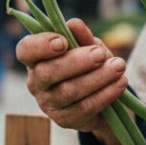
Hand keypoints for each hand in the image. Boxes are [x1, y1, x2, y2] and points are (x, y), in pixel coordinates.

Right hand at [15, 19, 127, 144]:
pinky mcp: (65, 120)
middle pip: (47, 73)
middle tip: (100, 54)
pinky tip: (120, 83)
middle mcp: (36, 83)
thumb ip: (81, 36)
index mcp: (36, 59)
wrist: (102, 96)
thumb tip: (74, 24)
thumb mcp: (88, 46)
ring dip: (97, 78)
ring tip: (119, 67)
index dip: (40, 45)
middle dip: (76, 62)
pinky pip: (84, 107)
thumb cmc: (89, 64)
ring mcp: (49, 104)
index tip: (63, 41)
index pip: (26, 50)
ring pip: (68, 91)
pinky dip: (105, 94)